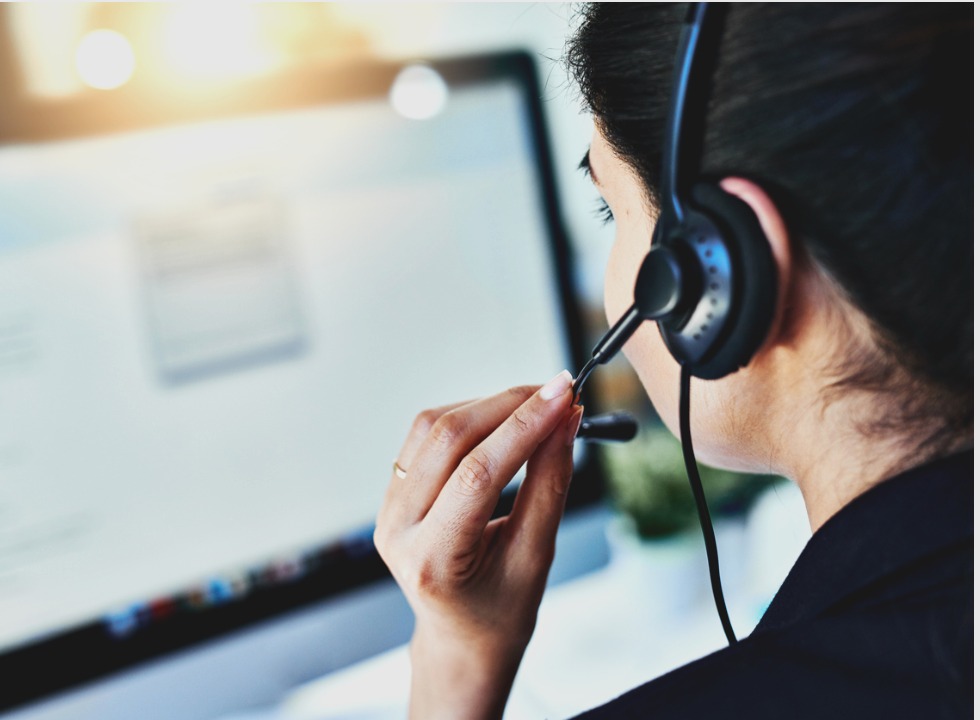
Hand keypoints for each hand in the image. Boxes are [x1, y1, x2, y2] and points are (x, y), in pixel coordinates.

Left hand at [374, 371, 582, 719]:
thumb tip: (565, 420)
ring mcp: (388, 509)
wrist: (462, 637)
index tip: (564, 395)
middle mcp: (397, 530)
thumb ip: (550, 484)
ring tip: (537, 405)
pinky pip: (425, 436)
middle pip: (449, 439)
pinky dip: (469, 416)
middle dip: (510, 405)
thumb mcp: (536, 555)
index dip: (525, 426)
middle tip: (560, 392)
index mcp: (431, 560)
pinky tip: (503, 419)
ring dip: (489, 405)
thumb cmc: (502, 610)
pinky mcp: (393, 492)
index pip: (478, 474)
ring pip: (433, 427)